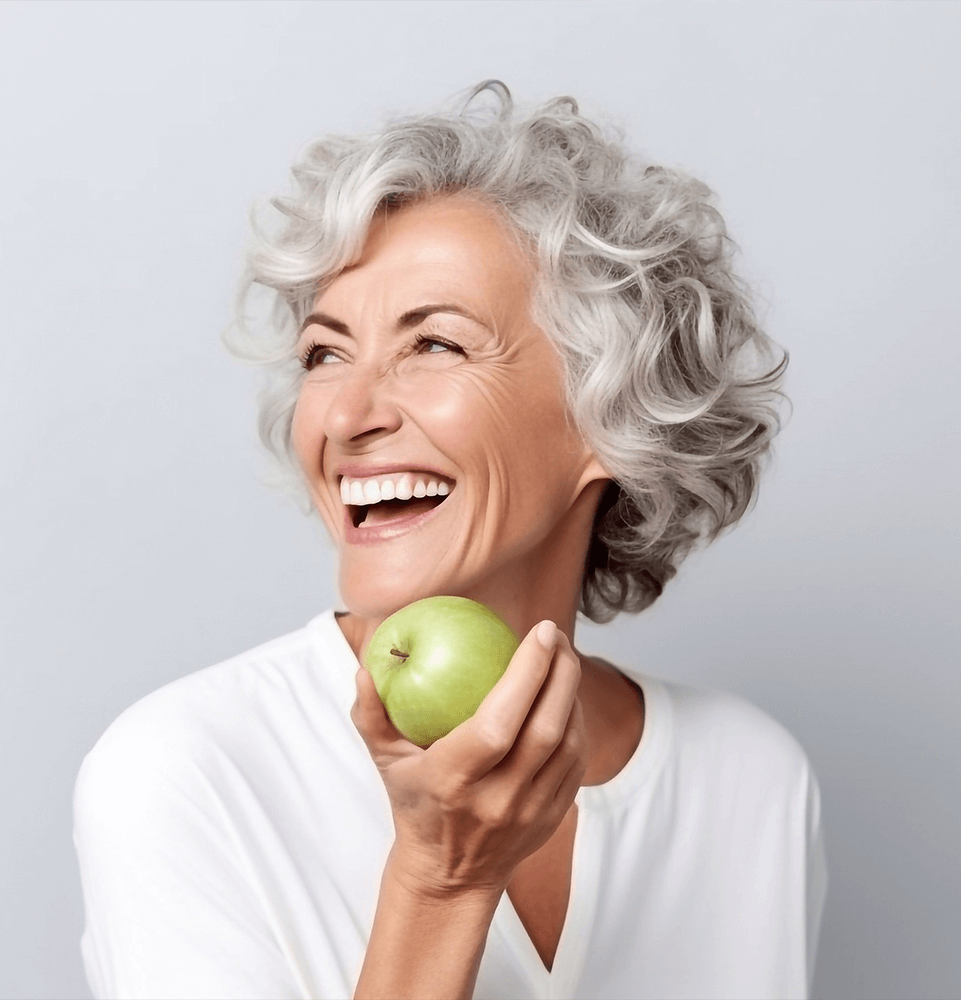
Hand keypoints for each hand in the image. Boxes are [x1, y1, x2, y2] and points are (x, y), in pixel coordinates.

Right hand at [351, 620, 586, 898]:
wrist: (450, 876)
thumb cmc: (415, 804)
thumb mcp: (384, 762)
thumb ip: (370, 714)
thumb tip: (365, 669)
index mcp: (453, 779)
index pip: (498, 722)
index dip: (526, 674)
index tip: (538, 632)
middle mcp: (497, 799)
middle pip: (544, 729)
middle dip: (560, 672)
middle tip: (555, 633)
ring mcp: (531, 812)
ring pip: (568, 744)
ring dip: (571, 693)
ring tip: (563, 656)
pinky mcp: (554, 816)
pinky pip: (576, 761)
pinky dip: (576, 722)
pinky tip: (566, 694)